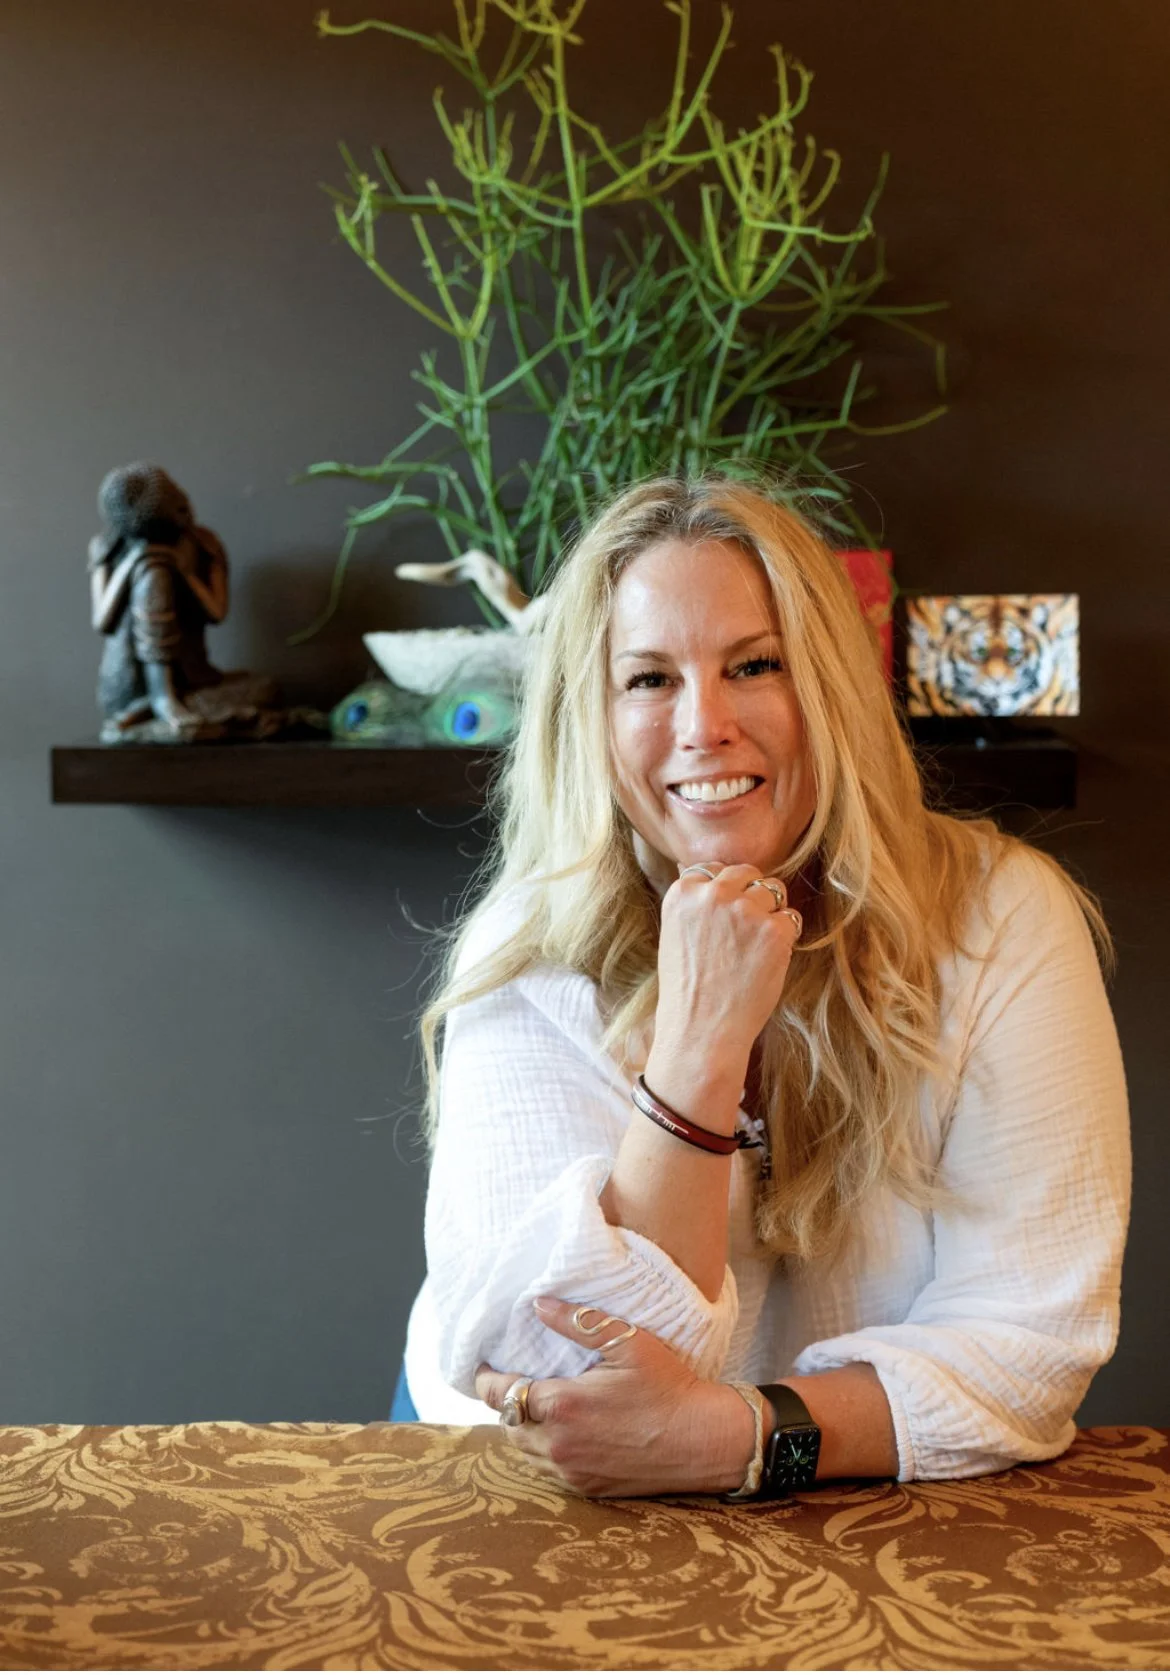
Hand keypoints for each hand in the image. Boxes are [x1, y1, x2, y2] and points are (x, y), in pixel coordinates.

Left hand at [474, 1296, 753, 1497]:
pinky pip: (549, 1469)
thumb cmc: (668, 1385)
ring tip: (534, 1404)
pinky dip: (545, 1449)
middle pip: (508, 1425)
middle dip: (505, 1402)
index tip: (482, 1367)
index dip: (485, 1380)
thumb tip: (538, 1305)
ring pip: (525, 1451)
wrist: (703, 1439)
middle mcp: (559, 1444)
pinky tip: (561, 1430)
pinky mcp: (587, 1488)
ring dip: (523, 1428)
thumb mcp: (627, 1341)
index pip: (501, 1395)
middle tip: (512, 1380)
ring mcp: (572, 1471)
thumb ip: (578, 1322)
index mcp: (562, 1405)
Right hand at [653, 861, 801, 1066]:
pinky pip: (791, 919)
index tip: (723, 917)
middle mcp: (712, 894)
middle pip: (746, 872)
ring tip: (756, 948)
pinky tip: (769, 960)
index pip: (713, 869)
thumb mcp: (675, 935)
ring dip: (771, 914)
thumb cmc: (688, 991)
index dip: (723, 891)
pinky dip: (786, 938)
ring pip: (773, 891)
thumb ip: (695, 905)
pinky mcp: (774, 930)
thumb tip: (718, 878)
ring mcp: (745, 910)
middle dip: (751, 895)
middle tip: (746, 932)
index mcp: (682, 893)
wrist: (701, 1031)